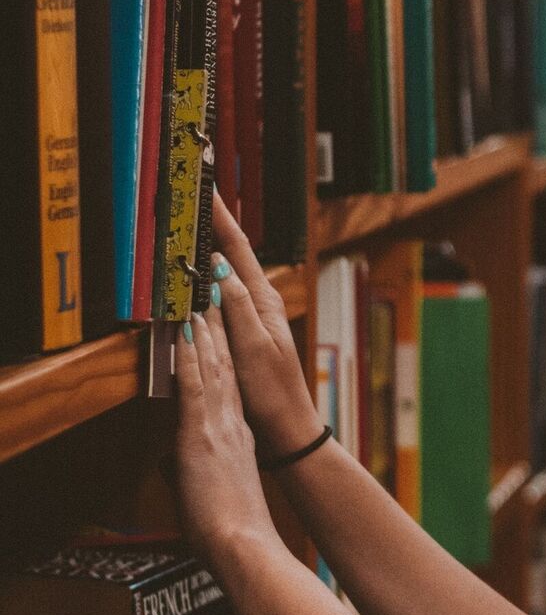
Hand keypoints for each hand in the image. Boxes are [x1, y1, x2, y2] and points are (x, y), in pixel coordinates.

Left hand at [174, 311, 278, 555]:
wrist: (243, 544)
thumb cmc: (230, 531)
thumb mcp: (209, 491)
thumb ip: (191, 470)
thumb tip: (173, 466)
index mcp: (237, 438)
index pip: (227, 386)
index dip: (222, 354)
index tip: (216, 326)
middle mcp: (232, 424)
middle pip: (224, 367)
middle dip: (217, 329)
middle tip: (212, 295)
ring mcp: (218, 426)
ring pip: (213, 367)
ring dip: (206, 331)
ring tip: (202, 299)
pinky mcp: (201, 433)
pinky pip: (196, 384)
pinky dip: (192, 355)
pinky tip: (189, 331)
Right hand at [209, 193, 323, 456]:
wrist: (287, 427)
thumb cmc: (272, 392)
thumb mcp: (253, 347)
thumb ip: (237, 308)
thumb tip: (219, 268)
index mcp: (264, 300)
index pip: (238, 249)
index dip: (220, 217)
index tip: (205, 187)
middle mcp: (261, 302)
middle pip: (232, 253)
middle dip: (213, 222)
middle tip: (192, 193)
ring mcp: (253, 315)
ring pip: (226, 271)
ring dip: (209, 245)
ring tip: (190, 219)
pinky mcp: (244, 331)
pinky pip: (221, 294)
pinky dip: (207, 276)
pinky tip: (196, 272)